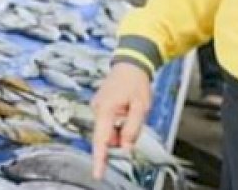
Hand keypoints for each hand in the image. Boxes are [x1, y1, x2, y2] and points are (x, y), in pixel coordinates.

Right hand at [91, 62, 153, 179]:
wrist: (130, 63)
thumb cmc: (136, 83)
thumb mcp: (140, 107)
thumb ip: (132, 129)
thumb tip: (125, 148)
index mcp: (106, 110)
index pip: (101, 140)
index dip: (100, 159)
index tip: (97, 174)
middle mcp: (97, 109)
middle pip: (105, 137)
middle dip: (119, 139)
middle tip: (134, 122)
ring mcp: (97, 107)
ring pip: (108, 130)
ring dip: (119, 130)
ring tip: (132, 112)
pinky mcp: (100, 106)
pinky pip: (108, 122)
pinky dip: (117, 123)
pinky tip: (126, 110)